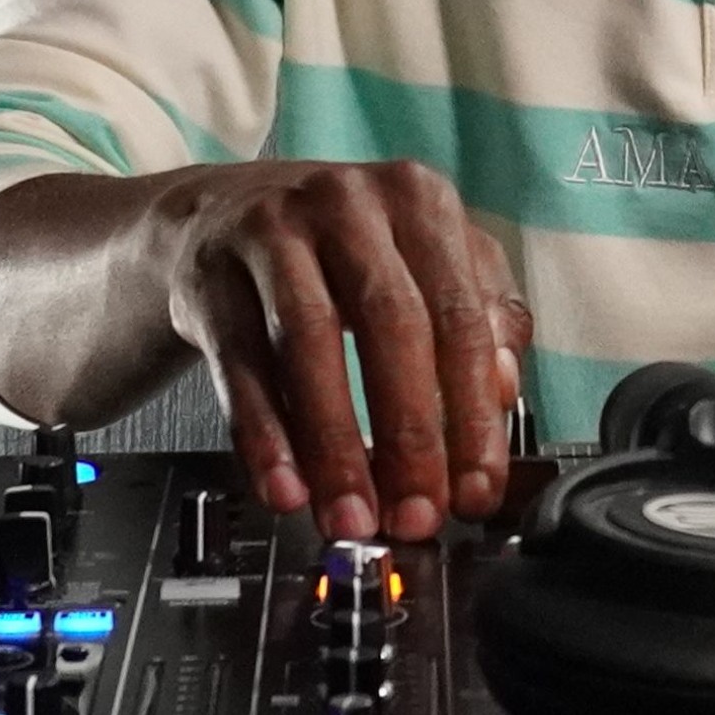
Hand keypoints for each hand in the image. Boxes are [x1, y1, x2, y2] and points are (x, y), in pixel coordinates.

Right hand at [156, 158, 530, 539]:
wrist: (224, 215)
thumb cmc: (347, 249)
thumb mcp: (426, 259)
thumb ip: (481, 317)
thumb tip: (500, 394)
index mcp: (419, 199)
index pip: (460, 315)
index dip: (472, 412)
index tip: (475, 488)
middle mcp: (348, 203)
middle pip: (390, 324)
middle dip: (408, 434)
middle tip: (416, 513)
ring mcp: (274, 232)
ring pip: (308, 345)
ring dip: (334, 445)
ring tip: (351, 516)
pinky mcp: (213, 276)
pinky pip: (240, 366)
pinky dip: (265, 436)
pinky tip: (285, 487)